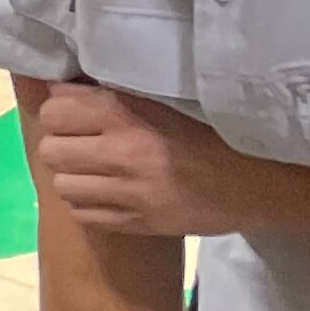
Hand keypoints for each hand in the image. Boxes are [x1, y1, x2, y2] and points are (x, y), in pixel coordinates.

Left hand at [31, 84, 265, 235]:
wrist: (257, 181)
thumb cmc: (211, 132)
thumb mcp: (163, 100)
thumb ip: (114, 94)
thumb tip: (61, 87)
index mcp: (128, 114)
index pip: (55, 109)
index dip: (61, 110)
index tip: (75, 113)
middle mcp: (122, 152)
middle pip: (51, 149)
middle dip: (62, 144)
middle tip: (84, 144)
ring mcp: (128, 193)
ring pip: (62, 185)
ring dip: (73, 176)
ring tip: (95, 171)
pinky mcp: (136, 223)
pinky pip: (83, 215)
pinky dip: (88, 204)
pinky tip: (108, 194)